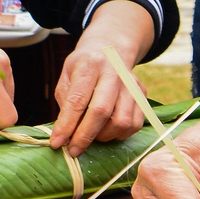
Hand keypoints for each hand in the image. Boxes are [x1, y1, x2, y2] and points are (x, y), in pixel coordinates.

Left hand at [46, 0, 157, 152]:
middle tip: (73, 150)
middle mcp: (114, 72)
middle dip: (84, 136)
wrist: (111, 48)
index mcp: (89, 65)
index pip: (77, 100)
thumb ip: (65, 101)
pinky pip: (135, 124)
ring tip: (92, 136)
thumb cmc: (84, 66)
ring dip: (103, 137)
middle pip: (101, 111)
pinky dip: (120, 134)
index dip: (66, 125)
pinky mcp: (142, 93)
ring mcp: (131, 83)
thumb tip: (63, 132)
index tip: (57, 143)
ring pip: (121, 121)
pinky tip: (107, 130)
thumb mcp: (66, 75)